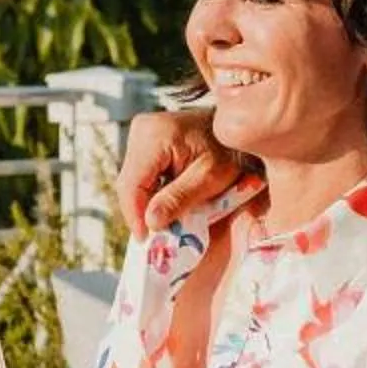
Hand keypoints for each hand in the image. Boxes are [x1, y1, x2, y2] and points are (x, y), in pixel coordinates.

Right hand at [117, 107, 243, 235]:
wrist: (238, 128)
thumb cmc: (230, 150)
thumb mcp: (210, 178)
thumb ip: (179, 199)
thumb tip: (151, 221)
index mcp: (155, 135)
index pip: (132, 185)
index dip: (135, 216)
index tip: (146, 239)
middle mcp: (142, 128)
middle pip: (129, 184)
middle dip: (141, 212)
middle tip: (156, 237)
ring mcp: (142, 132)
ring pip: (132, 181)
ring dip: (146, 205)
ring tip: (164, 223)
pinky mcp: (146, 140)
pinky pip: (140, 174)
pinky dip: (150, 193)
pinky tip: (165, 205)